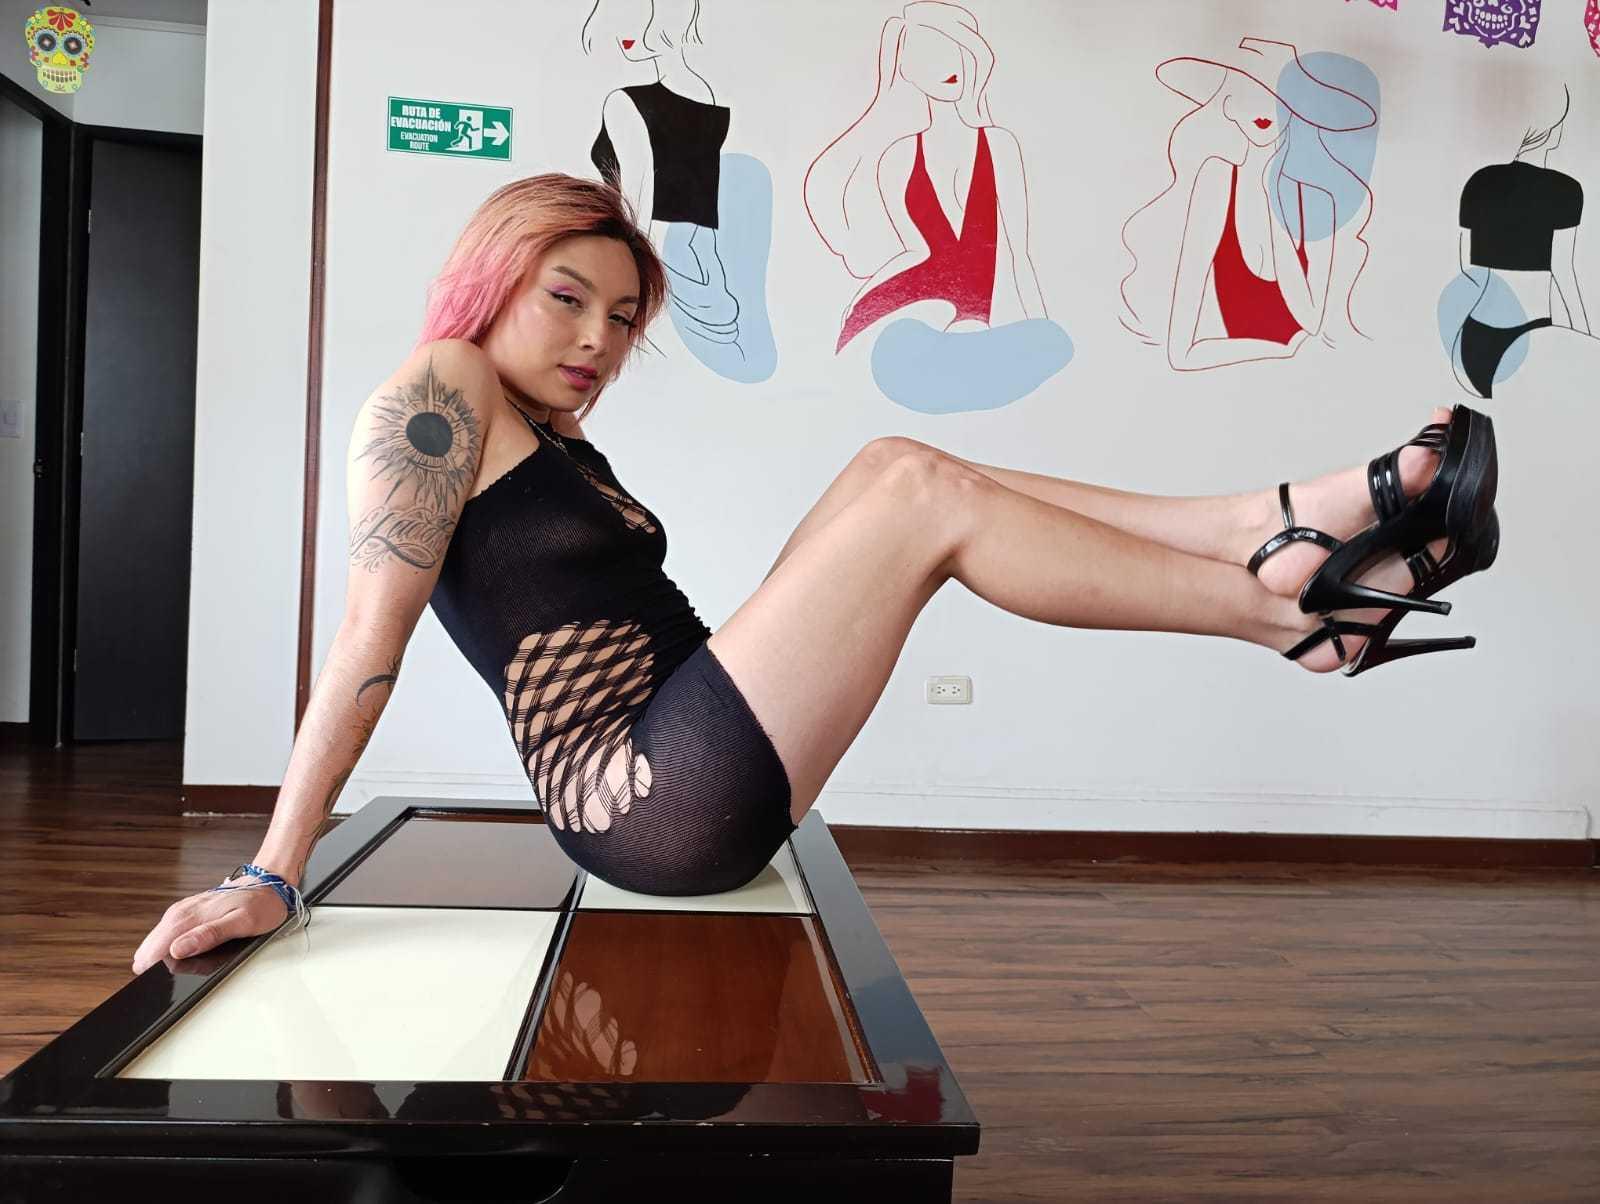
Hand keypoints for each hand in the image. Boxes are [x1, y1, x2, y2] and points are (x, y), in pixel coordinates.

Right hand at [131, 876, 289, 974]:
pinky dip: (164, 947)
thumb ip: (210, 935)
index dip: (150, 967)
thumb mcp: (242, 923)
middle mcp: (181, 912)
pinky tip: (172, 956)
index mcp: (190, 916)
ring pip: (157, 939)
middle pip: (151, 945)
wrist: (269, 885)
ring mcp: (183, 911)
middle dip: (150, 964)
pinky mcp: (188, 912)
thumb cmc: (260, 905)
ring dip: (155, 956)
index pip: (155, 947)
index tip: (153, 981)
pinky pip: (167, 933)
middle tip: (160, 981)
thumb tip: (178, 949)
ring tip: (163, 971)